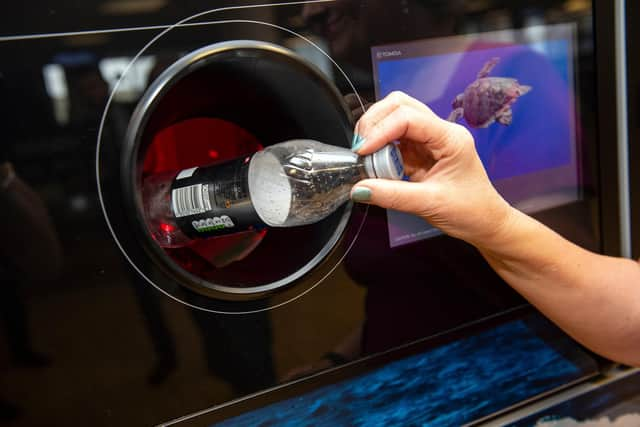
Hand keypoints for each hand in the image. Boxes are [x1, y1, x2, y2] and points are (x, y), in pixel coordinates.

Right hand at [350, 91, 513, 247]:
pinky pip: (393, 140)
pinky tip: (375, 164)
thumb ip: (392, 195)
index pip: (408, 117)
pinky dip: (379, 148)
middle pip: (399, 105)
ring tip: (365, 157)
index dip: (380, 131)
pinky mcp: (419, 151)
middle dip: (374, 122)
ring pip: (394, 117)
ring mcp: (429, 140)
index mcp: (450, 138)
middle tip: (360, 148)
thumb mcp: (429, 204)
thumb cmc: (470, 211)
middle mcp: (439, 132)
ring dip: (375, 132)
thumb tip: (359, 189)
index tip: (362, 151)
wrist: (485, 223)